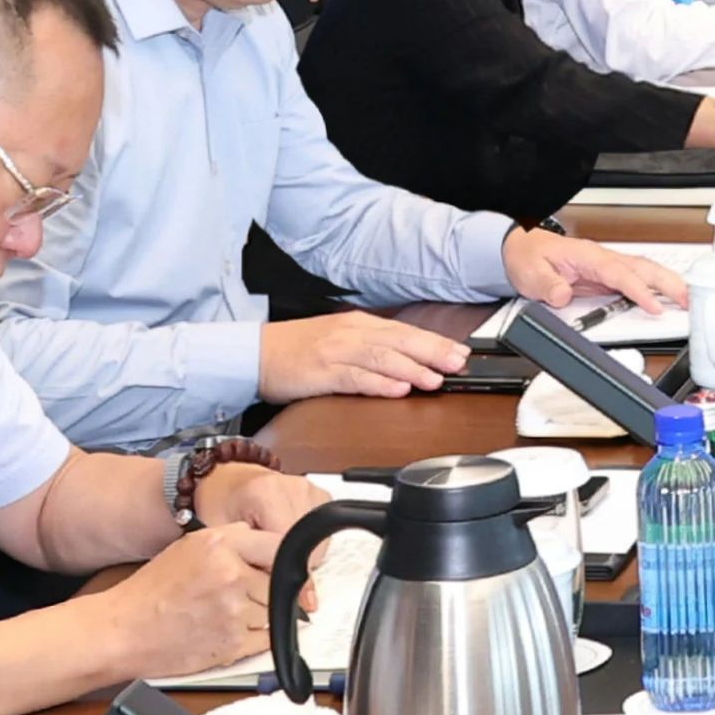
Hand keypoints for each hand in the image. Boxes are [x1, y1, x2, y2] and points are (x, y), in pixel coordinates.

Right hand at [107, 504, 279, 679]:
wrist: (123, 630)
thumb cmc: (149, 591)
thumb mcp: (187, 547)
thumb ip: (230, 539)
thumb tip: (264, 540)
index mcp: (220, 545)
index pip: (278, 546)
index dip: (280, 560)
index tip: (279, 568)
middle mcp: (231, 575)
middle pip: (278, 583)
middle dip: (265, 590)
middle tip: (237, 595)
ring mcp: (234, 612)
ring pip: (274, 612)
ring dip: (259, 614)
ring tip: (223, 613)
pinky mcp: (234, 644)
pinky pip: (266, 638)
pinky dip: (255, 636)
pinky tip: (227, 629)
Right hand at [258, 311, 469, 404]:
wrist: (254, 353)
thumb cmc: (296, 350)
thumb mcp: (339, 340)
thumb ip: (372, 347)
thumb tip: (409, 360)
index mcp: (357, 325)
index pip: (404, 332)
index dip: (434, 342)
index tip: (460, 352)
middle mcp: (350, 334)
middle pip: (399, 341)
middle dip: (432, 352)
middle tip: (458, 363)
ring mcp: (336, 352)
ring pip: (381, 358)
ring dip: (411, 369)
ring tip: (435, 379)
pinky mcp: (321, 372)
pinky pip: (355, 378)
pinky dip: (379, 383)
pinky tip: (398, 389)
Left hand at [507, 225, 685, 314]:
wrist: (522, 250)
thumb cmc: (529, 256)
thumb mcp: (532, 273)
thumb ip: (548, 285)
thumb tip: (562, 295)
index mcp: (589, 256)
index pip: (620, 273)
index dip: (639, 290)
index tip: (654, 306)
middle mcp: (602, 259)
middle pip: (644, 268)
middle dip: (669, 283)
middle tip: (689, 300)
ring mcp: (607, 267)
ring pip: (646, 272)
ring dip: (668, 284)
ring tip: (688, 300)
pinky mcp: (607, 277)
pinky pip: (637, 280)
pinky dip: (657, 288)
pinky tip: (667, 298)